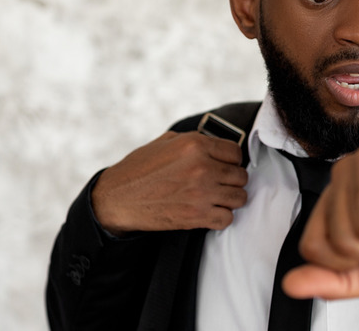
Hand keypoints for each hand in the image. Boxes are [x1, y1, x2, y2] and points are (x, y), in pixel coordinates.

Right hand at [91, 131, 247, 235]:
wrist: (117, 198)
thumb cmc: (140, 169)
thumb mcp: (166, 142)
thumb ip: (194, 140)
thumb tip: (216, 144)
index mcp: (195, 145)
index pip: (236, 153)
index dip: (231, 161)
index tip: (224, 167)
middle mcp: (202, 167)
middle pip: (241, 176)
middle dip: (232, 181)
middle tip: (220, 184)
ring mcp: (201, 193)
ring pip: (239, 198)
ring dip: (230, 199)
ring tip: (217, 198)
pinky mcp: (196, 216)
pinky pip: (227, 218)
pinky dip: (221, 217)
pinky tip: (210, 212)